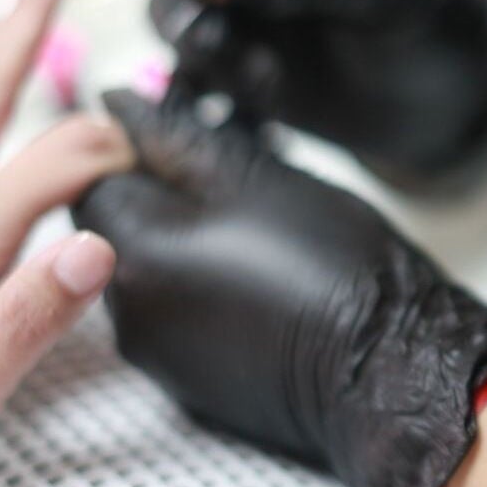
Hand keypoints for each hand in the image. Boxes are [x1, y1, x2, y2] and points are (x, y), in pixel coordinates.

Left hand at [72, 91, 486, 486]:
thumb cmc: (340, 271)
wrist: (394, 374)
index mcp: (135, 256)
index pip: (93, 175)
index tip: (194, 134)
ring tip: (261, 223)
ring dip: (189, 237)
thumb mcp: (259, 178)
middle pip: (119, 226)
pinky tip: (265, 273)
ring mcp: (159, 357)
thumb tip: (120, 103)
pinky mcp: (192, 384)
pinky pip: (179, 313)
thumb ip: (176, 137)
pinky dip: (206, 284)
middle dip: (167, 190)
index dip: (140, 144)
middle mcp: (128, 314)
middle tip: (237, 172)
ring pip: (153, 269)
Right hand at [152, 0, 486, 190]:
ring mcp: (231, 6)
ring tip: (268, 85)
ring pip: (176, 22)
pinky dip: (209, 103)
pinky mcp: (229, 67)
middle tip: (217, 46)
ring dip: (205, 58)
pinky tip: (253, 123)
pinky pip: (190, 81)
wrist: (451, 93)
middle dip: (186, 2)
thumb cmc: (434, 13)